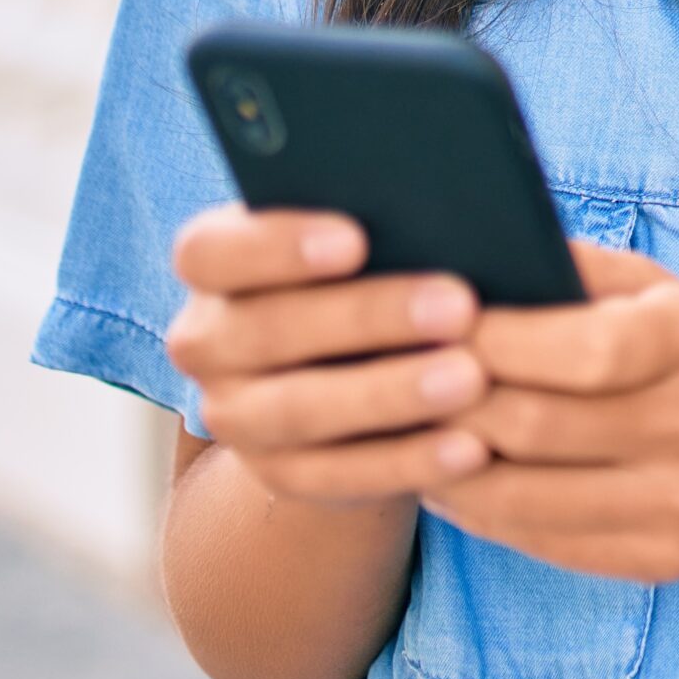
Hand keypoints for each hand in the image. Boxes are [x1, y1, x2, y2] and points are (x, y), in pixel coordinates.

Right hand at [164, 205, 497, 506]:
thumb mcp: (361, 233)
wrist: (350, 362)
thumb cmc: (366, 264)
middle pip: (268, 329)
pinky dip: (409, 461)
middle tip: (458, 305)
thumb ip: (377, 216)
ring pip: (302, 409)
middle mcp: (206, 341)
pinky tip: (470, 446)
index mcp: (211, 263)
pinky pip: (340, 475)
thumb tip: (443, 203)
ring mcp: (234, 415)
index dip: (276, 246)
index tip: (356, 240)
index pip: (211, 251)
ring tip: (471, 377)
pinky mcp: (280, 474)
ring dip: (391, 394)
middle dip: (367, 317)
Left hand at [426, 242, 678, 583]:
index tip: (426, 324)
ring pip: (525, 497)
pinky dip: (481, 511)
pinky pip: (543, 542)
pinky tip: (448, 479)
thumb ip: (569, 272)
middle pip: (539, 427)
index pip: (583, 350)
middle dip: (450, 403)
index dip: (492, 341)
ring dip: (446, 466)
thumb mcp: (658, 290)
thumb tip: (457, 263)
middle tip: (388, 381)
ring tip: (402, 434)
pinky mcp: (663, 561)